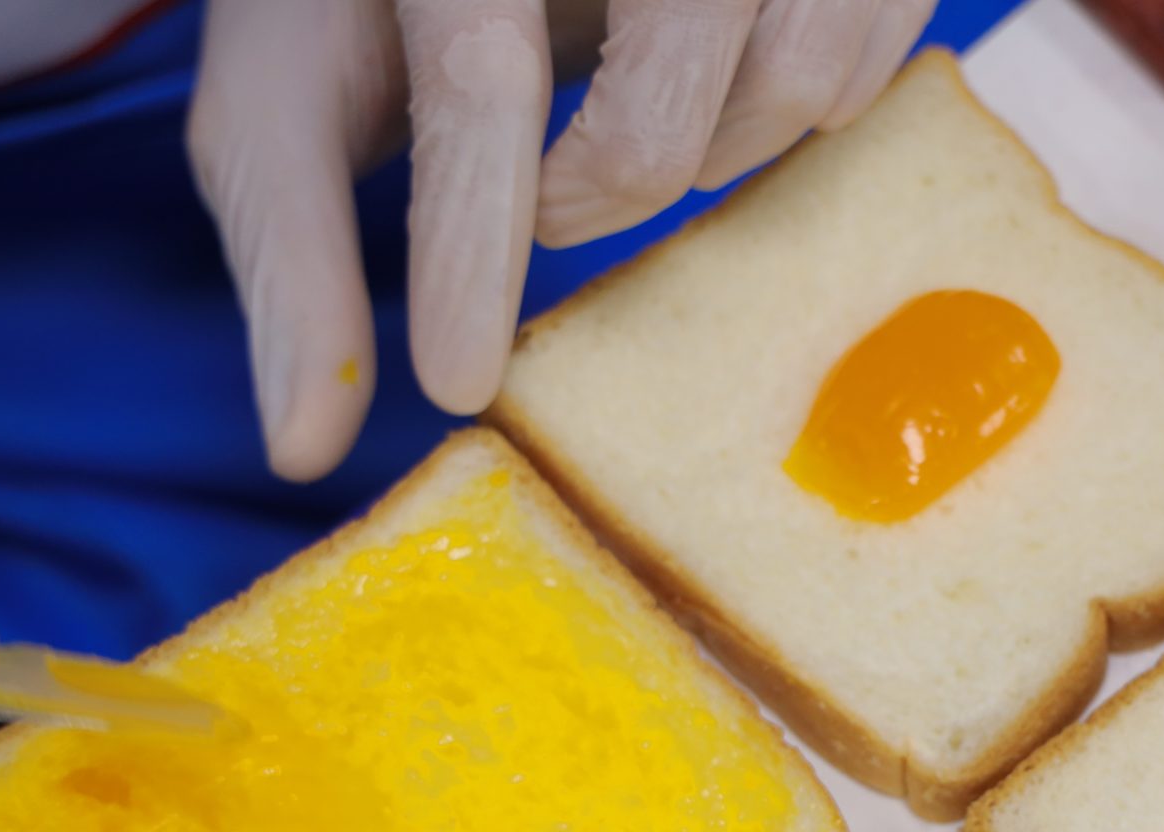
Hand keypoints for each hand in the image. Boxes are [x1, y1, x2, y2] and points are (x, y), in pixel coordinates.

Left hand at [189, 0, 934, 483]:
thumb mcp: (296, 82)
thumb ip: (292, 245)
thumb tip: (302, 447)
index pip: (476, 90)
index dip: (470, 252)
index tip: (458, 383)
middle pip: (658, 125)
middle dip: (600, 195)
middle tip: (551, 189)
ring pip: (796, 89)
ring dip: (714, 150)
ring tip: (642, 114)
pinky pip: (870, 53)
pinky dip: (808, 98)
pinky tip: (729, 71)